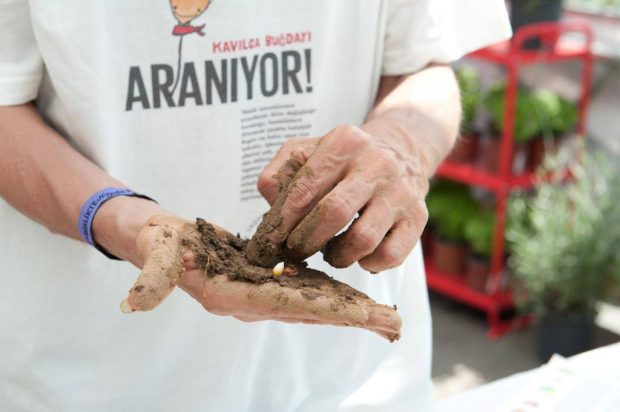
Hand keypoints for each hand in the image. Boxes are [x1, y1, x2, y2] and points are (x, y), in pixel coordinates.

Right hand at [121, 215, 400, 340]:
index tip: (363, 313)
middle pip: (311, 311)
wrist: (160, 243)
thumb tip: (132, 302)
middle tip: (392, 323)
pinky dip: (334, 296)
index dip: (325, 308)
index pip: (286, 304)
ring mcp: (260, 295)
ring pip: (314, 305)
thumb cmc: (159, 243)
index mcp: (230, 296)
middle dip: (351, 317)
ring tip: (386, 315)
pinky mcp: (265, 283)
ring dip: (350, 311)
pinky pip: (306, 292)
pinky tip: (357, 296)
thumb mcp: (153, 254)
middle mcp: (251, 302)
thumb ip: (149, 277)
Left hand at [256, 125, 429, 272]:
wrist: (402, 152)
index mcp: (344, 142)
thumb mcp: (309, 150)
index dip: (283, 221)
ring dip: (337, 256)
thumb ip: (280, 172)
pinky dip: (368, 263)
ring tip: (329, 253)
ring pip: (362, 239)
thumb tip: (270, 202)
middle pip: (333, 214)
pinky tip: (359, 255)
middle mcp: (377, 163)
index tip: (269, 242)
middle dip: (305, 241)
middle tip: (295, 252)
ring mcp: (400, 191)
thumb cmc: (344, 160)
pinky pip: (390, 255)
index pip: (305, 188)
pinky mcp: (418, 217)